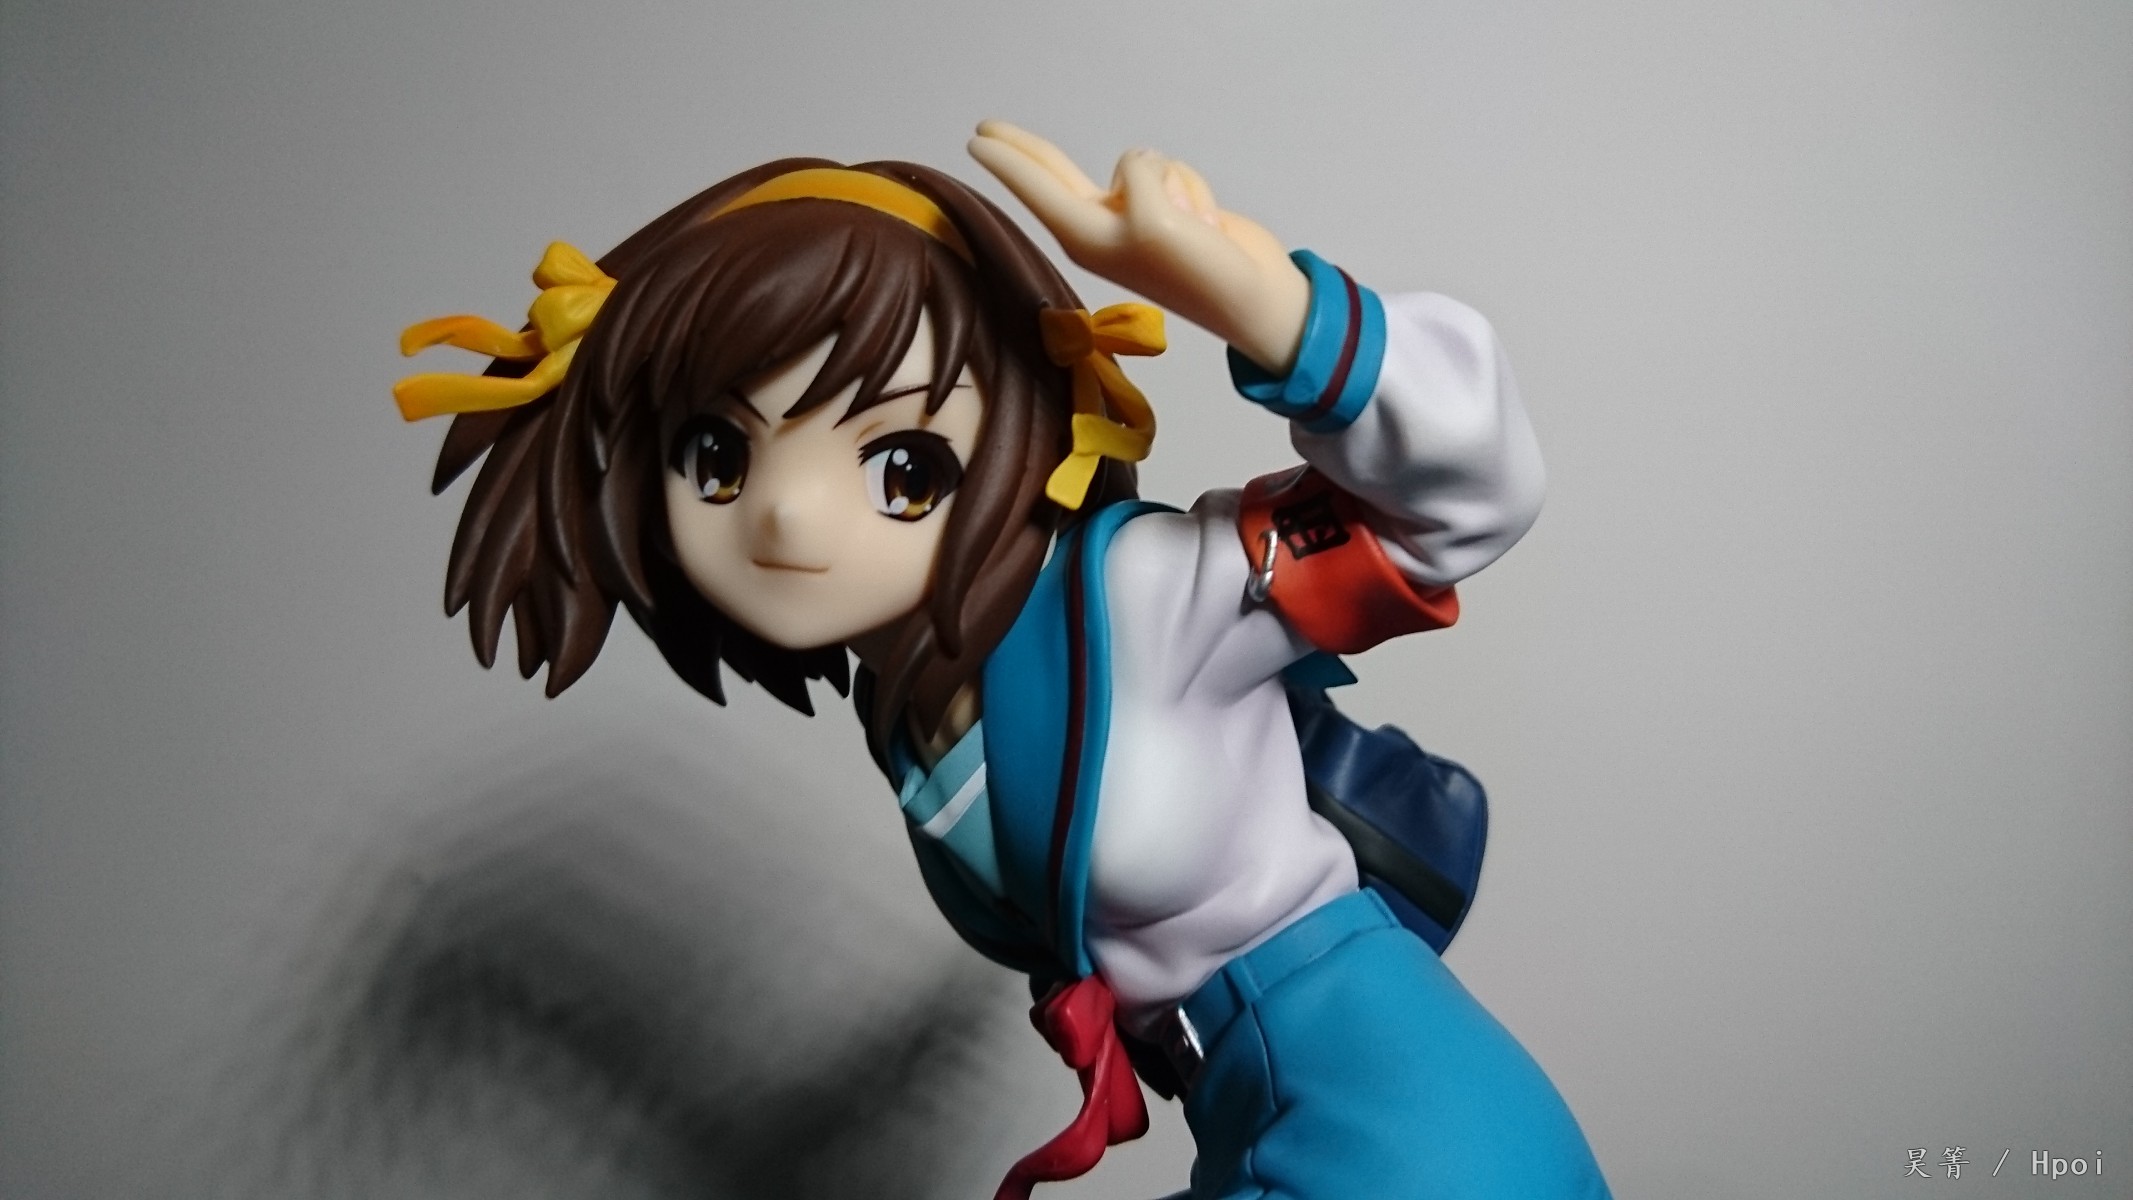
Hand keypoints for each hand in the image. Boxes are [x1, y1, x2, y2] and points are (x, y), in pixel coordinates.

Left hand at [968, 121, 1309, 375]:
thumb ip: (1137, 178)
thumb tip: (1142, 166)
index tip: (975, 140)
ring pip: (1144, 163)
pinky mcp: (1168, 213)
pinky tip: (1209, 227)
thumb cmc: (1199, 272)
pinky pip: (1174, 172)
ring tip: (1194, 228)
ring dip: (1175, 184)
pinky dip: (1197, 192)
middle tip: (987, 129)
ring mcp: (1135, 220)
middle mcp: (1103, 227)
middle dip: (1026, 152)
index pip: (1037, 186)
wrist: (1255, 298)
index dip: (1007, 159)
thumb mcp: (1156, 218)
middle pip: (1056, 175)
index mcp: (1086, 236)